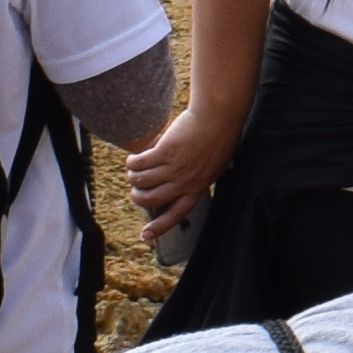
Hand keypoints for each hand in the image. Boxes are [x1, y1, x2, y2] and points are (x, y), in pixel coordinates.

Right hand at [126, 98, 242, 227]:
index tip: (145, 236)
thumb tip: (174, 184)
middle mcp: (185, 182)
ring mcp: (174, 168)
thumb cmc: (217, 137)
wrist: (219, 116)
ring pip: (141, 181)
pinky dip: (132, 162)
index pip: (177, 213)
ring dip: (133, 176)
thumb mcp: (212, 165)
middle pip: (151, 199)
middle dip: (138, 197)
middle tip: (135, 191)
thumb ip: (195, 178)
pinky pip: (139, 163)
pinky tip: (133, 158)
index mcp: (198, 187)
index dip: (159, 226)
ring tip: (133, 168)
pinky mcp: (164, 152)